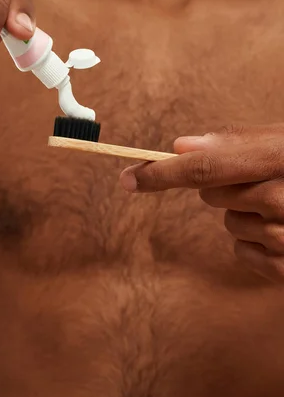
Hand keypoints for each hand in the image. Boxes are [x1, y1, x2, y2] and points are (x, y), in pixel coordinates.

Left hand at [120, 125, 283, 280]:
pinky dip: (254, 243)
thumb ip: (237, 143)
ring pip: (229, 224)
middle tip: (259, 179)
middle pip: (212, 194)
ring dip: (244, 214)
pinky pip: (243, 253)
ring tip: (281, 206)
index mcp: (281, 158)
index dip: (162, 173)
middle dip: (224, 185)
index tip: (127, 178)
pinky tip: (282, 232)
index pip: (206, 167)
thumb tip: (181, 145)